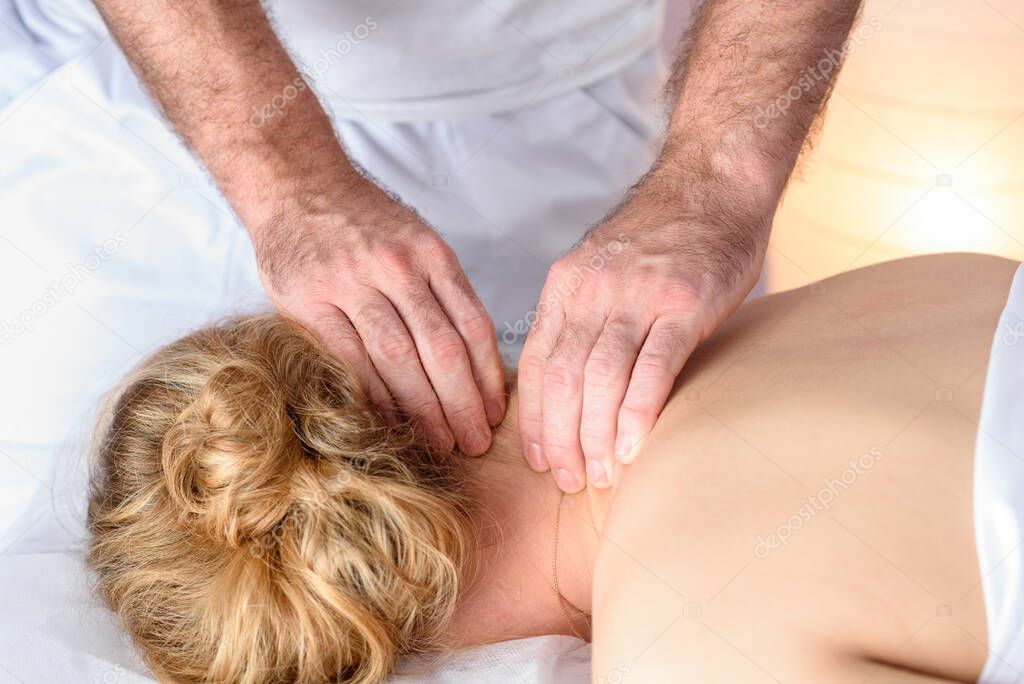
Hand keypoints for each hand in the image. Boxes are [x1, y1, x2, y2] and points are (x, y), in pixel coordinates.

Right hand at [253, 175, 505, 454]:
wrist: (296, 185)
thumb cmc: (364, 224)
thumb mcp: (417, 241)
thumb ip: (443, 293)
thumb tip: (478, 362)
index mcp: (432, 254)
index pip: (473, 326)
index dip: (489, 377)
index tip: (496, 414)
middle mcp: (397, 266)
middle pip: (442, 348)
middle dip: (463, 404)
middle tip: (475, 443)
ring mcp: (351, 282)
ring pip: (399, 359)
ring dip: (424, 409)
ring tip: (441, 444)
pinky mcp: (309, 301)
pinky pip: (351, 359)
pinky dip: (375, 396)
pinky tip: (391, 423)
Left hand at [518, 170, 768, 491]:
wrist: (712, 181)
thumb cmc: (660, 237)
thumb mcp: (600, 268)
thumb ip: (582, 318)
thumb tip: (569, 384)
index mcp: (566, 286)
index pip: (535, 364)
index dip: (534, 419)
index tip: (538, 459)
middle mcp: (594, 290)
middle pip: (561, 378)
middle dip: (560, 439)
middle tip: (568, 480)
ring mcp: (639, 295)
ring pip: (600, 378)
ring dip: (595, 436)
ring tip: (598, 475)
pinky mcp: (685, 302)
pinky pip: (652, 366)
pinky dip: (637, 412)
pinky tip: (632, 447)